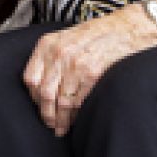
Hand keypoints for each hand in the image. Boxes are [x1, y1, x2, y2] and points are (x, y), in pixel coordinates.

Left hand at [24, 8, 147, 134]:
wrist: (126, 28)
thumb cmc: (96, 35)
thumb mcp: (65, 38)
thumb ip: (51, 57)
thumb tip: (40, 86)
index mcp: (48, 44)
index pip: (30, 78)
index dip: (33, 97)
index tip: (39, 106)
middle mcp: (59, 54)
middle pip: (44, 93)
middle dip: (46, 113)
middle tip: (49, 124)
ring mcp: (76, 65)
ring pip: (60, 102)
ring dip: (60, 120)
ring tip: (61, 128)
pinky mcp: (92, 74)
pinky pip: (78, 102)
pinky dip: (75, 115)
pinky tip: (75, 120)